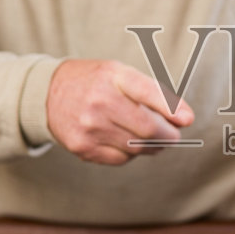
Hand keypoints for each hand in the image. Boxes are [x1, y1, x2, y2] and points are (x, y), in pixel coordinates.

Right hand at [45, 59, 194, 165]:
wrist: (47, 94)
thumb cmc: (93, 82)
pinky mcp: (83, 147)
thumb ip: (152, 93)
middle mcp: (99, 101)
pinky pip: (121, 159)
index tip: (188, 119)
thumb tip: (185, 118)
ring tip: (152, 138)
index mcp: (112, 76)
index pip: (150, 94)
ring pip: (138, 148)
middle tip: (174, 134)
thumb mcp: (119, 74)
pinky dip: (131, 153)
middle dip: (169, 135)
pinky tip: (126, 142)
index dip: (173, 110)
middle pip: (149, 129)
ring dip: (153, 146)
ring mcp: (89, 127)